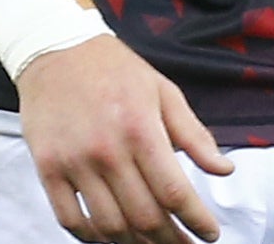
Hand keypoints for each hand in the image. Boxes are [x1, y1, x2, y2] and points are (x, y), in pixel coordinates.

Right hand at [17, 37, 236, 242]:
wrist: (57, 49)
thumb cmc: (115, 70)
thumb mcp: (163, 91)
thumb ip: (194, 134)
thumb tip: (225, 169)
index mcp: (141, 128)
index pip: (174, 192)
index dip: (196, 220)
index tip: (210, 234)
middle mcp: (107, 150)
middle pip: (144, 216)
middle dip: (170, 239)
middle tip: (183, 243)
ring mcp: (74, 162)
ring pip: (109, 226)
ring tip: (152, 242)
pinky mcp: (48, 169)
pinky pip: (70, 220)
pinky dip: (92, 237)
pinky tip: (109, 236)